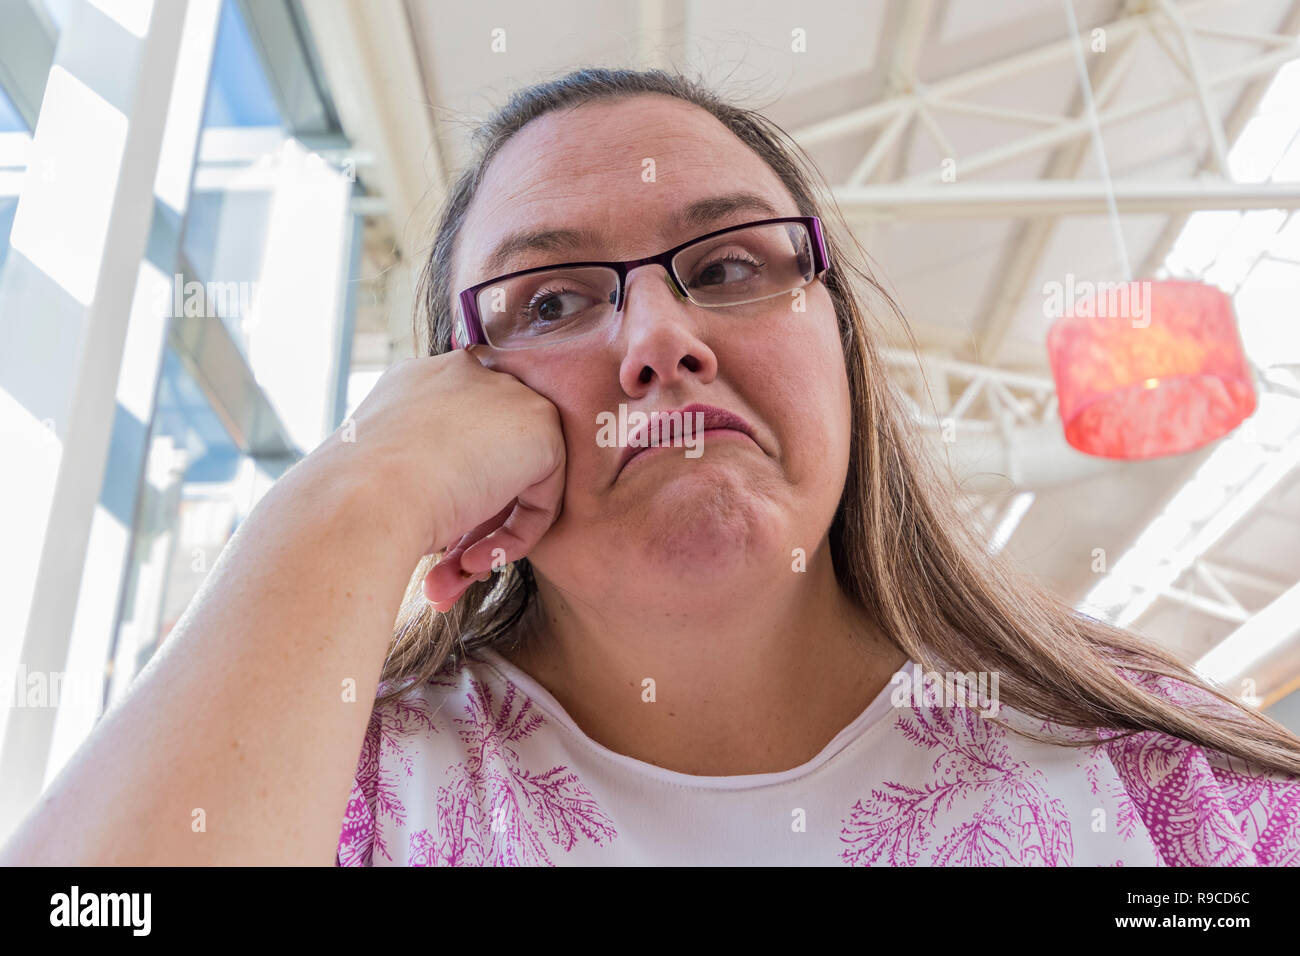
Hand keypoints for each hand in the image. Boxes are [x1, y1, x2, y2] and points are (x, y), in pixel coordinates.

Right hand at [311, 349, 565, 610]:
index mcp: (419, 381)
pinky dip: (516, 536)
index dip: (451, 490)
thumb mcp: (388, 475)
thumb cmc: (359, 502)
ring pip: (517, 479)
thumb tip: (457, 508)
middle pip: (492, 455)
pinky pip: (543, 496)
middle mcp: (465, 376)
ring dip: (489, 534)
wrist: (362, 503)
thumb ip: (430, 472)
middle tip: (448, 562)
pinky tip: (472, 560)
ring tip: (454, 572)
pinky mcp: (541, 427)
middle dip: (475, 519)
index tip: (433, 535)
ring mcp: (506, 395)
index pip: (458, 434)